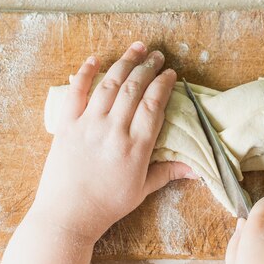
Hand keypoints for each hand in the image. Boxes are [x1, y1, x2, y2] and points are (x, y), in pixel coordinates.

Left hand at [33, 42, 194, 240]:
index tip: (170, 73)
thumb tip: (196, 169)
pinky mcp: (66, 126)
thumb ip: (167, 172)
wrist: (67, 215)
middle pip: (134, 89)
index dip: (163, 84)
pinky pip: (75, 93)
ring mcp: (88, 126)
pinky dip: (85, 73)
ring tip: (136, 48)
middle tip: (157, 55)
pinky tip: (94, 59)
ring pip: (109, 85)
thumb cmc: (107, 206)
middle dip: (148, 67)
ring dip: (124, 63)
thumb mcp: (141, 191)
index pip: (154, 105)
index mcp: (136, 147)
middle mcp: (113, 131)